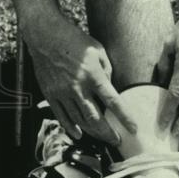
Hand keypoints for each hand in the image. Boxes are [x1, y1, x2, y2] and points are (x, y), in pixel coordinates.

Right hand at [26, 14, 135, 144]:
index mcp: (93, 75)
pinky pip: (61, 116)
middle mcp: (78, 87)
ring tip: (102, 138)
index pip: (113, 101)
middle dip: (108, 133)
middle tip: (117, 142)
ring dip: (92, 133)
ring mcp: (62, 92)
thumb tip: (109, 86)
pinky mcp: (50, 94)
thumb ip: (106, 69)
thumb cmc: (74, 40)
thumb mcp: (98, 50)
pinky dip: (70, 128)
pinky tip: (78, 134)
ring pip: (79, 121)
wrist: (45, 35)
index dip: (124, 117)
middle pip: (95, 118)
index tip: (133, 129)